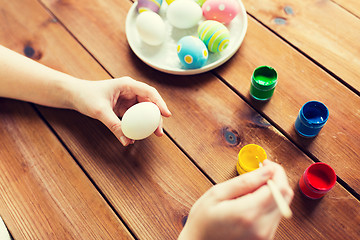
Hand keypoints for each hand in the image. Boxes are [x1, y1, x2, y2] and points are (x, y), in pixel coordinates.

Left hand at [68, 77, 170, 145]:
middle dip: (156, 117)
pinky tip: (137, 135)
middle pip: (150, 103)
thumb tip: (127, 140)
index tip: (167, 114)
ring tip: (153, 134)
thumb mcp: (100, 111)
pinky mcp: (124, 108)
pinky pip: (135, 117)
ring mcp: (128, 100)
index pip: (149, 92)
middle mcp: (130, 91)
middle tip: (159, 132)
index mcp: (127, 84)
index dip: (160, 103)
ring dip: (149, 123)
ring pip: (144, 111)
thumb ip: (114, 125)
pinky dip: (138, 126)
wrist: (74, 95)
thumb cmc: (85, 96)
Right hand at [178, 160, 293, 239]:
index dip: (276, 171)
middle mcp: (262, 227)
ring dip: (272, 192)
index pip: (279, 187)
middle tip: (260, 173)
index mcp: (248, 213)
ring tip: (251, 190)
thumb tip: (267, 170)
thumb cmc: (203, 220)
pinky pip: (275, 215)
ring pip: (282, 205)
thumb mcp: (217, 194)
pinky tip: (252, 203)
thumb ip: (245, 182)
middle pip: (285, 195)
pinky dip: (268, 204)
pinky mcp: (266, 239)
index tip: (265, 164)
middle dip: (276, 179)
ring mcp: (265, 236)